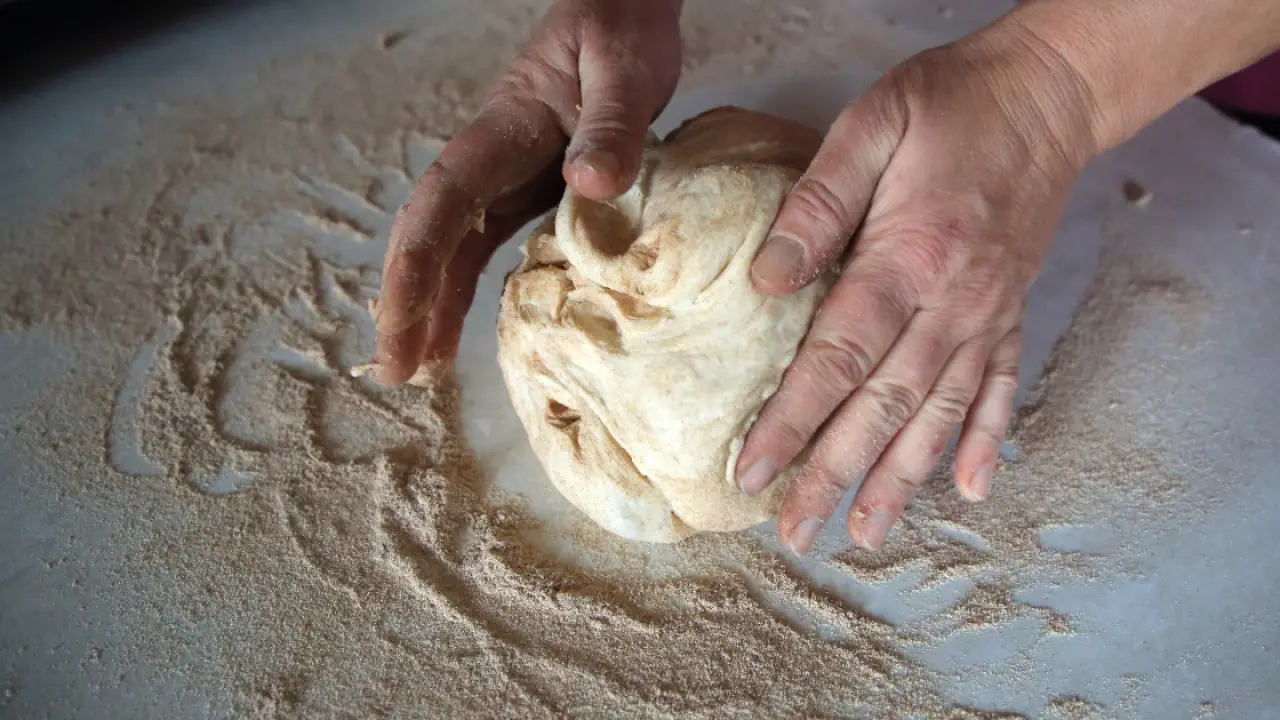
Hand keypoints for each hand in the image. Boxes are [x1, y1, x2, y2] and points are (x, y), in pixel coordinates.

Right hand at [373, 0, 682, 382]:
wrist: (625, 11)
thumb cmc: (620, 30)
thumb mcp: (623, 68)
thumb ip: (610, 123)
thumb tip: (586, 184)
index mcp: (501, 131)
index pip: (443, 202)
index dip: (416, 263)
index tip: (401, 317)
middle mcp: (491, 161)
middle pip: (431, 235)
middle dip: (407, 301)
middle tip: (398, 369)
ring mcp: (506, 179)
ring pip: (452, 248)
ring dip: (430, 306)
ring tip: (418, 369)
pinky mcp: (530, 192)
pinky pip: (486, 247)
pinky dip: (466, 291)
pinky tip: (460, 332)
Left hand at [734, 21, 1100, 553]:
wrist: (1048, 93)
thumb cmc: (950, 105)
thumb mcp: (871, 127)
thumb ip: (817, 206)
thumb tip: (766, 280)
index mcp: (908, 259)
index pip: (837, 359)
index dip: (791, 422)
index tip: (753, 473)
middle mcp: (953, 304)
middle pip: (884, 407)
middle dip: (836, 474)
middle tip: (797, 533)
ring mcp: (988, 315)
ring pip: (939, 413)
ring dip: (901, 478)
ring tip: (867, 532)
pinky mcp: (1011, 313)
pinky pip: (999, 388)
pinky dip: (984, 440)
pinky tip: (970, 486)